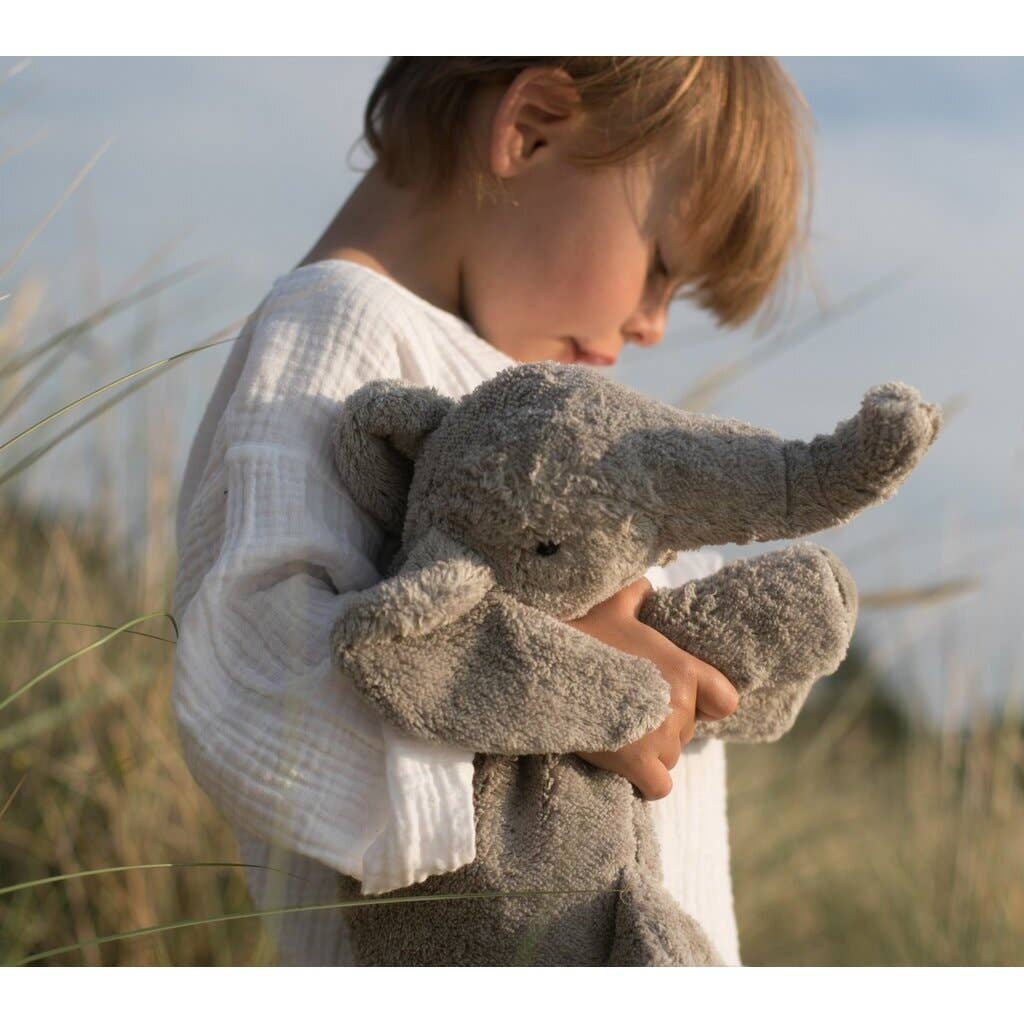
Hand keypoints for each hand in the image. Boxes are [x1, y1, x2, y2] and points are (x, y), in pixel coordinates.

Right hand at [567, 576, 738, 800]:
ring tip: (615, 725)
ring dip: (649, 749)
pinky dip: (644, 780)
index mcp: (683, 669)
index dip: (707, 702)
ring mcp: (660, 738)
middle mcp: (680, 706)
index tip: (682, 699)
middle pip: (686, 729)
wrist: (543, 664)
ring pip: (669, 757)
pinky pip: (658, 786)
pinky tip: (623, 762)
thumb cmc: (579, 630)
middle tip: (627, 704)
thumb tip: (647, 584)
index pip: (725, 700)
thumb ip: (638, 594)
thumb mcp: (613, 603)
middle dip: (662, 723)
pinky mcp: (636, 763)